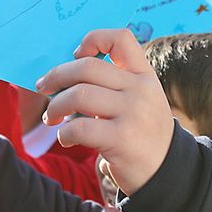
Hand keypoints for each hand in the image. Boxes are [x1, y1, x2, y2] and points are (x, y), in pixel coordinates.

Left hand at [36, 28, 174, 195]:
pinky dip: (64, 133)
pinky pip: (79, 128)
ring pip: (79, 95)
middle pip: (87, 66)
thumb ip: (115, 84)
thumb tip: (65, 73)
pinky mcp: (122, 139)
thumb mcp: (141, 101)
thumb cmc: (142, 135)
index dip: (93, 39)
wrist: (168, 173)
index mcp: (144, 76)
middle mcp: (140, 90)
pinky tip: (66, 138)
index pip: (121, 39)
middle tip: (43, 88)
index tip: (77, 54)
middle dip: (56, 76)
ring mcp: (133, 113)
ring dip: (55, 106)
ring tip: (51, 118)